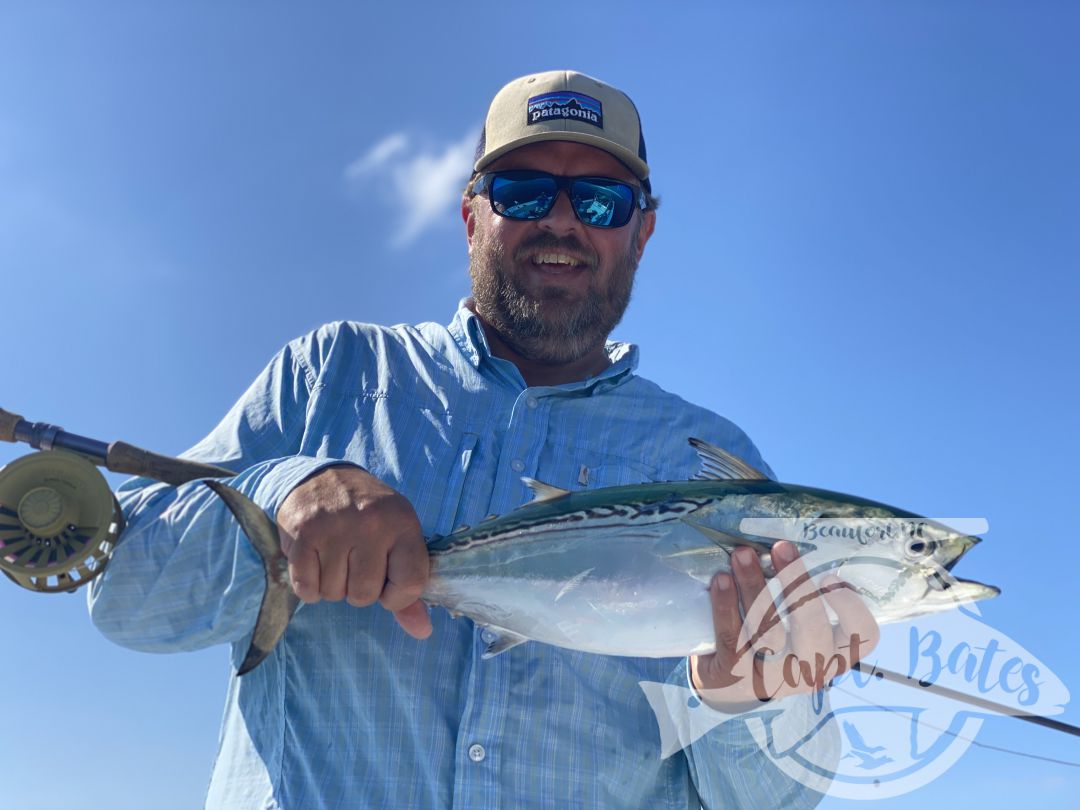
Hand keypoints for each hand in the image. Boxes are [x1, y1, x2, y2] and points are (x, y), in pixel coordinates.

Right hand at [276, 465, 431, 638]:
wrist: (323, 477)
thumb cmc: (369, 516)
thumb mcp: (398, 538)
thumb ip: (408, 587)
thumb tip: (422, 631)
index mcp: (403, 523)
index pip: (411, 583)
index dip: (397, 597)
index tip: (387, 585)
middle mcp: (371, 523)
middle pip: (365, 595)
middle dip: (358, 589)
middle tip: (354, 563)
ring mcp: (336, 527)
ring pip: (334, 593)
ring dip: (332, 585)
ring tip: (334, 557)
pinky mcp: (304, 532)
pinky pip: (305, 587)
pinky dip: (308, 586)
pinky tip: (314, 562)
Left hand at [690, 541, 878, 710]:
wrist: (728, 685)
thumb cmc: (772, 641)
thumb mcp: (797, 628)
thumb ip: (803, 595)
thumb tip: (789, 543)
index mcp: (834, 652)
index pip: (863, 635)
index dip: (852, 608)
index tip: (829, 576)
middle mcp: (810, 669)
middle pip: (813, 630)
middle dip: (797, 584)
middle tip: (782, 547)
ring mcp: (772, 677)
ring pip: (766, 631)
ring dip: (754, 586)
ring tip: (742, 554)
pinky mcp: (736, 676)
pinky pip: (732, 637)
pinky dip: (725, 606)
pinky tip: (721, 580)